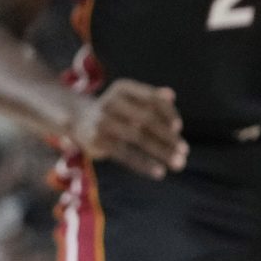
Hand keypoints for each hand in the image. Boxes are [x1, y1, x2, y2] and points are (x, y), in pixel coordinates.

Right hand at [69, 80, 187, 178]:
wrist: (76, 119)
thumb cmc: (113, 111)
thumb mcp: (128, 99)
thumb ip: (150, 98)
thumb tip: (171, 96)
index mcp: (122, 89)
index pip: (150, 98)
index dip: (167, 112)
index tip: (178, 126)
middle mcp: (111, 102)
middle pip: (146, 118)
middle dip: (168, 136)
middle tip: (184, 150)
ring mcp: (103, 121)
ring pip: (138, 137)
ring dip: (161, 151)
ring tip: (178, 163)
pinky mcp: (98, 140)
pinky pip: (126, 154)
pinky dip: (144, 164)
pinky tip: (159, 172)